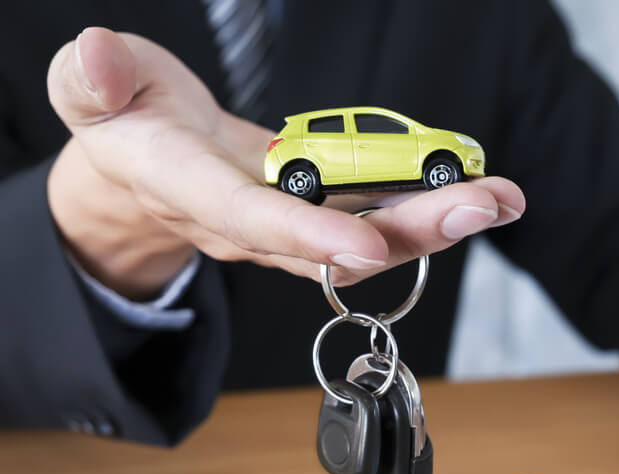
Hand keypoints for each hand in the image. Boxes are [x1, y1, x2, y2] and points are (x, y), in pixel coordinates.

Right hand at [46, 28, 523, 299]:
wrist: (143, 170)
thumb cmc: (124, 120)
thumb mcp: (89, 90)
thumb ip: (92, 78)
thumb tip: (98, 57)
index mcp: (191, 190)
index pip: (250, 218)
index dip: (306, 235)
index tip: (367, 244)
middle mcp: (250, 222)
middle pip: (333, 239)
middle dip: (410, 228)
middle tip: (481, 205)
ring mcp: (290, 223)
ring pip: (365, 235)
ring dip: (436, 221)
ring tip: (501, 199)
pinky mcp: (316, 213)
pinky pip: (373, 219)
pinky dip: (424, 207)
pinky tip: (473, 190)